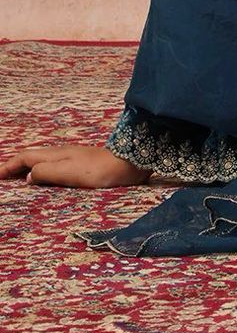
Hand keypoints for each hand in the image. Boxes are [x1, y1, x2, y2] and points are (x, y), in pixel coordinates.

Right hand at [0, 144, 150, 187]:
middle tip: (2, 177)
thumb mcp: (70, 173)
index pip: (25, 157)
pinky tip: (45, 179)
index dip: (9, 165)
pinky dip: (40, 171)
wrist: (128, 164)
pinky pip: (52, 166)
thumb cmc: (99, 170)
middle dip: (14, 165)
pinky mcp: (81, 164)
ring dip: (26, 168)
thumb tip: (29, 176)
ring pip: (41, 161)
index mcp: (55, 154)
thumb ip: (48, 173)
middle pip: (31, 157)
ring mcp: (71, 157)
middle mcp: (61, 153)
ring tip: (17, 179)